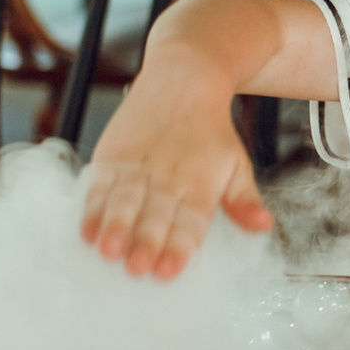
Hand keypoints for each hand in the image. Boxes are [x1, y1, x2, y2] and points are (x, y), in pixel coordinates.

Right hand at [81, 58, 271, 278]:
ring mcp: (137, 164)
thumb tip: (263, 227)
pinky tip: (87, 230)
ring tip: (108, 251)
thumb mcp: (237, 164)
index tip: (168, 271)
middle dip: (145, 242)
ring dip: (114, 227)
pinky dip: (92, 208)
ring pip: (124, 200)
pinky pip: (100, 185)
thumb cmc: (211, 131)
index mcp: (200, 182)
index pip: (189, 221)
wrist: (183, 79)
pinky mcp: (113, 155)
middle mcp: (168, 175)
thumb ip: (244, 201)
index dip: (178, 247)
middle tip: (136, 268)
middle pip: (155, 214)